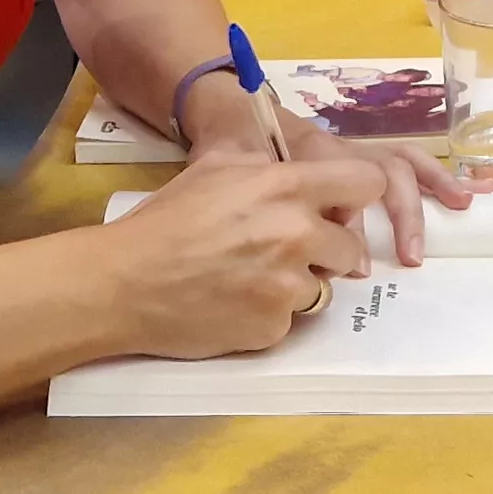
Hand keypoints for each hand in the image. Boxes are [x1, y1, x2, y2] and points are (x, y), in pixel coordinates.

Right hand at [96, 158, 383, 360]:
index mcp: (287, 187)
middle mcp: (298, 235)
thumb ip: (270, 166)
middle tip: (284, 250)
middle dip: (325, 250)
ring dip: (297, 284)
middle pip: (351, 247)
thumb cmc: (166, 219)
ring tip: (250, 277)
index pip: (368, 183)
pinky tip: (234, 302)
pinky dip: (269, 313)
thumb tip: (302, 173)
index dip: (354, 197)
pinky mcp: (274, 327)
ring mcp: (288, 286)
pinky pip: (291, 319)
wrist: (124, 282)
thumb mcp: (217, 167)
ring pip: (324, 287)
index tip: (338, 208)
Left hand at [193, 105, 470, 267]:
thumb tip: (310, 233)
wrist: (223, 107)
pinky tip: (456, 193)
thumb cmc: (225, 141)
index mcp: (308, 149)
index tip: (350, 265)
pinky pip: (398, 161)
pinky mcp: (354, 156)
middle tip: (412, 255)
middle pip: (386, 168)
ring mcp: (349, 148)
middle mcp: (337, 146)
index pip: (346, 185)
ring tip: (462, 204)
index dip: (351, 224)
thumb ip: (259, 193)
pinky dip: (429, 174)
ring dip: (431, 183)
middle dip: (404, 211)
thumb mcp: (229, 167)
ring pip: (399, 160)